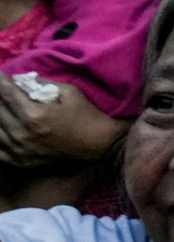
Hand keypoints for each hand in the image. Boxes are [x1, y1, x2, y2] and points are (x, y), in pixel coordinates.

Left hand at [0, 79, 124, 167]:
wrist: (96, 144)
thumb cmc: (85, 115)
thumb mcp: (70, 92)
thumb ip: (43, 84)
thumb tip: (20, 80)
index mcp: (33, 114)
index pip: (7, 93)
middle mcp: (21, 133)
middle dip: (1, 99)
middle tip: (6, 93)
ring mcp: (18, 150)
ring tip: (6, 110)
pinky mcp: (18, 162)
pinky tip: (5, 130)